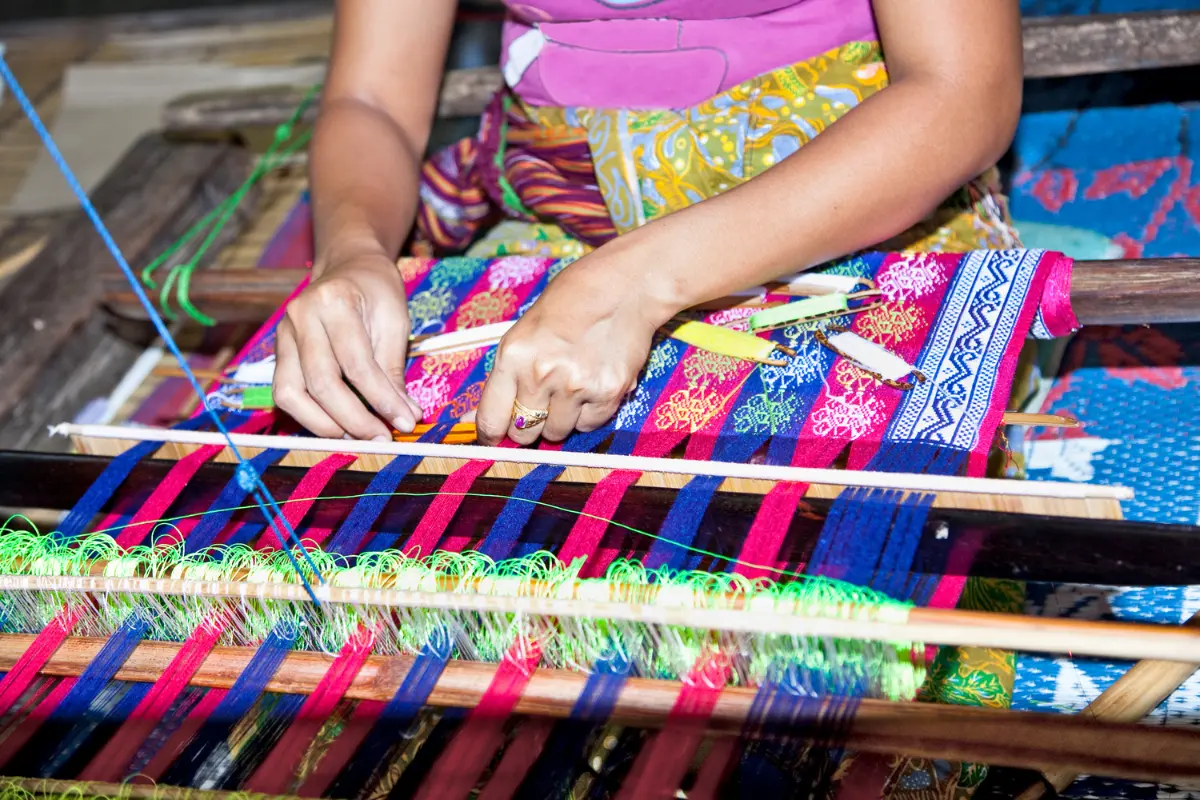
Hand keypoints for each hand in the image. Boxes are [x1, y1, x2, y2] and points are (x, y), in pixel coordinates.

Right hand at [273, 252, 422, 439]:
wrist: (348, 266)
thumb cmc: (376, 291)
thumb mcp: (395, 322)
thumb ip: (394, 370)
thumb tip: (405, 417)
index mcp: (334, 301)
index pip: (357, 365)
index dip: (382, 400)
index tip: (405, 423)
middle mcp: (300, 316)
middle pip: (321, 383)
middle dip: (354, 420)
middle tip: (382, 438)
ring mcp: (283, 334)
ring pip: (291, 394)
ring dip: (325, 425)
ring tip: (359, 436)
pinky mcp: (278, 350)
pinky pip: (285, 392)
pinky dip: (310, 415)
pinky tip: (338, 424)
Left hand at [475, 254, 668, 445]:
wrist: (624, 286)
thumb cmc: (570, 302)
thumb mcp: (524, 332)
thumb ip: (504, 377)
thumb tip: (471, 418)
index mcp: (514, 355)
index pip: (491, 418)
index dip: (491, 435)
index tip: (495, 438)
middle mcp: (542, 374)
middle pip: (524, 432)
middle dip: (528, 425)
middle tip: (540, 404)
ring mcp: (577, 386)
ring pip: (557, 433)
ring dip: (560, 419)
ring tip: (570, 387)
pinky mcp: (608, 393)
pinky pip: (589, 425)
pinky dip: (588, 413)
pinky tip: (592, 385)